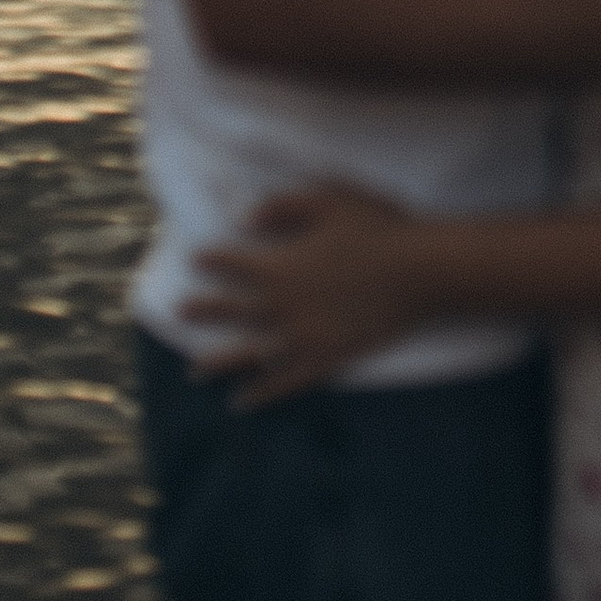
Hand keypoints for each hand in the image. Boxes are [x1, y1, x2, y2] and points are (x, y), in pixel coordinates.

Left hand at [185, 182, 427, 405]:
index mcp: (279, 266)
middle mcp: (281, 306)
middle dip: (202, 310)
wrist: (421, 272)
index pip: (233, 263)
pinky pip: (284, 382)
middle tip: (179, 312)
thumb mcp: (329, 200)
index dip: (212, 260)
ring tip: (195, 371)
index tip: (196, 260)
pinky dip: (261, 393)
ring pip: (247, 354)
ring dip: (218, 362)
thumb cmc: (379, 229)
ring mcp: (301, 338)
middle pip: (230, 311)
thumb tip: (245, 218)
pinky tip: (243, 401)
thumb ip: (282, 206)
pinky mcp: (325, 359)